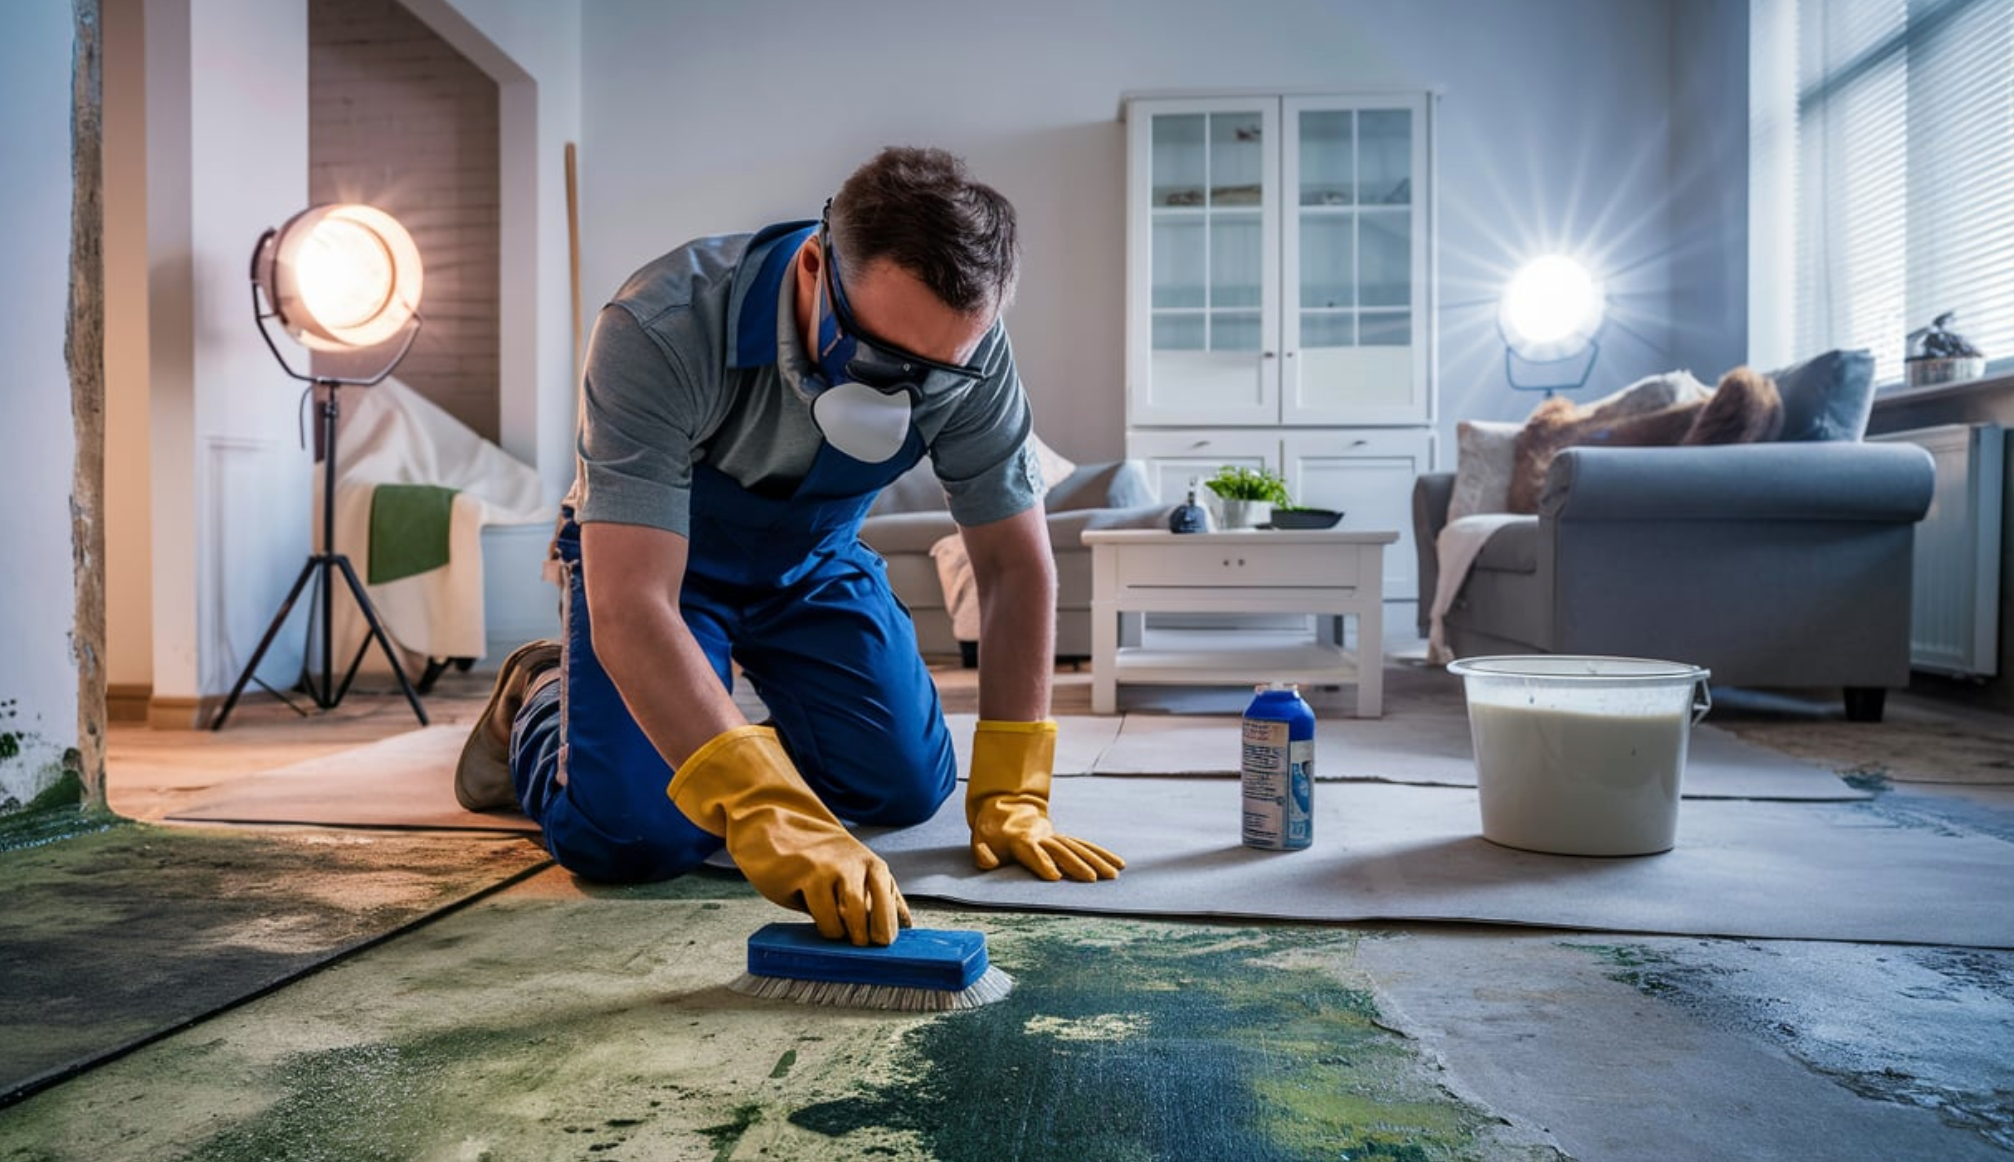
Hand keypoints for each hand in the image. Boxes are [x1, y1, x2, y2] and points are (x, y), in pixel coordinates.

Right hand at [669, 726, 909, 944]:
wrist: (773, 825)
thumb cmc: (814, 857)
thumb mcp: (851, 871)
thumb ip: (875, 894)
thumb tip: (904, 926)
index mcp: (872, 865)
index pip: (893, 905)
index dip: (890, 930)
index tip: (884, 947)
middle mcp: (857, 864)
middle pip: (878, 911)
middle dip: (873, 937)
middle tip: (861, 945)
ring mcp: (833, 868)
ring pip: (851, 917)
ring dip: (844, 934)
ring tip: (836, 932)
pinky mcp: (808, 875)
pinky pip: (823, 916)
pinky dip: (823, 925)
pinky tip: (815, 914)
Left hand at [967, 720, 1123, 881]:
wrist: (1005, 806)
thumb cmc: (991, 831)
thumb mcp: (979, 840)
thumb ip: (983, 853)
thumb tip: (989, 864)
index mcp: (1020, 839)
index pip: (1033, 852)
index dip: (1043, 863)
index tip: (1056, 877)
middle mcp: (1042, 836)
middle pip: (1062, 850)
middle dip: (1077, 864)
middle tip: (1092, 879)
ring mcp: (1055, 836)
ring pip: (1079, 847)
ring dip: (1097, 860)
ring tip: (1113, 874)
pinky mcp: (1063, 838)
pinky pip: (1084, 845)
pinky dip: (1101, 853)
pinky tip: (1118, 863)